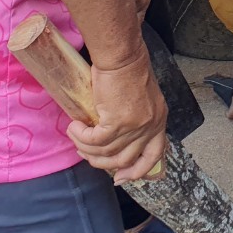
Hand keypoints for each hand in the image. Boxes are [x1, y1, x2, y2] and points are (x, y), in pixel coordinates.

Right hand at [67, 48, 167, 183]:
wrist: (121, 55)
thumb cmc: (127, 67)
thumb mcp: (139, 96)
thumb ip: (133, 115)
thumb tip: (112, 133)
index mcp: (159, 119)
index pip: (155, 154)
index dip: (138, 171)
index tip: (120, 178)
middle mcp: (150, 126)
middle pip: (126, 159)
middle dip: (103, 162)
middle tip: (86, 154)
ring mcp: (135, 126)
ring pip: (107, 152)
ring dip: (87, 148)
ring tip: (76, 137)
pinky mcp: (117, 122)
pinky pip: (95, 141)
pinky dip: (81, 138)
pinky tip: (74, 128)